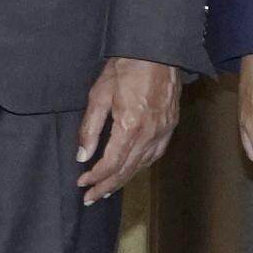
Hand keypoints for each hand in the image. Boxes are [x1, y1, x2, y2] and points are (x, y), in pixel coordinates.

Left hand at [77, 55, 181, 200]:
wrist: (156, 54)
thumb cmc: (124, 70)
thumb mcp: (98, 96)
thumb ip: (90, 128)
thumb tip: (82, 156)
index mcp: (130, 127)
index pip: (112, 163)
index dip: (96, 177)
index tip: (82, 184)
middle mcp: (150, 134)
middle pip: (128, 169)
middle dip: (107, 186)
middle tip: (90, 198)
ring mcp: (163, 131)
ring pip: (143, 164)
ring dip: (124, 180)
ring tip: (107, 190)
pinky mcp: (170, 126)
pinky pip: (155, 154)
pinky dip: (141, 166)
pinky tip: (131, 170)